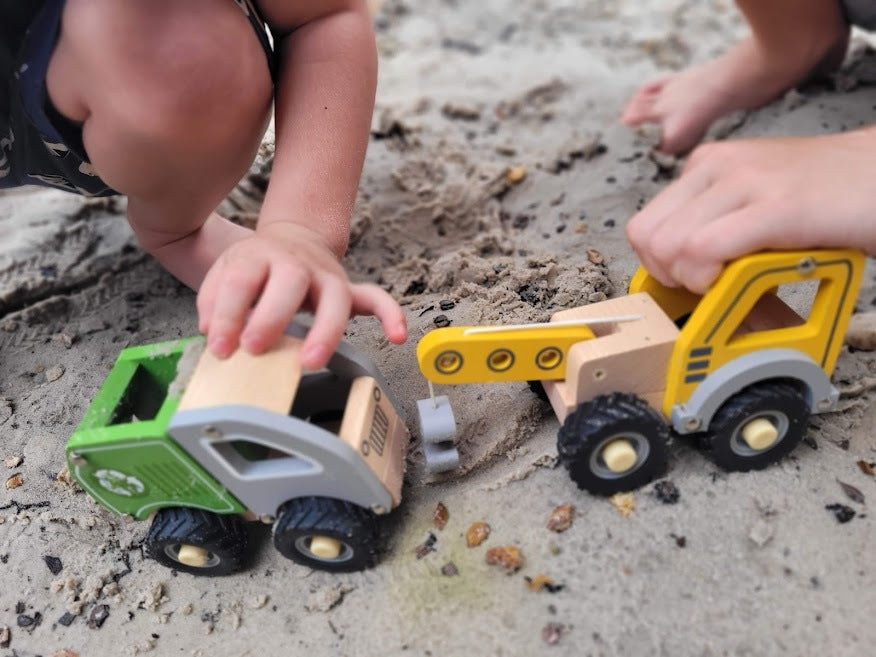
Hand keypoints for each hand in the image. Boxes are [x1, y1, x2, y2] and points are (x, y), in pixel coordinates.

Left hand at [197, 222, 406, 367]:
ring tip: (311, 360)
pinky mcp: (346, 288)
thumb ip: (214, 302)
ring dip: (325, 330)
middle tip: (255, 348)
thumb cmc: (254, 268)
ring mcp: (325, 274)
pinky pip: (375, 298)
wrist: (290, 240)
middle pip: (290, 281)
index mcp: (258, 256)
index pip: (241, 280)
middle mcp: (295, 262)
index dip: (227, 314)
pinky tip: (397, 336)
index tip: (220, 347)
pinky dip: (390, 315)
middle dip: (272, 317)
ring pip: (335, 296)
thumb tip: (215, 334)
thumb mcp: (223, 275)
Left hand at [625, 129, 875, 292]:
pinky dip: (711, 278)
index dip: (660, 265)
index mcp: (707, 164)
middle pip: (648, 238)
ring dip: (692, 281)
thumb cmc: (826, 195)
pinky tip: (741, 280)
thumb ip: (713, 220)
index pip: (644, 225)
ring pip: (669, 246)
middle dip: (670, 276)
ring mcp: (746, 182)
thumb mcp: (752, 198)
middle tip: (709, 286)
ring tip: (730, 282)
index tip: (692, 278)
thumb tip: (676, 266)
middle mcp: (718, 166)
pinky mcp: (776, 207)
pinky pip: (705, 249)